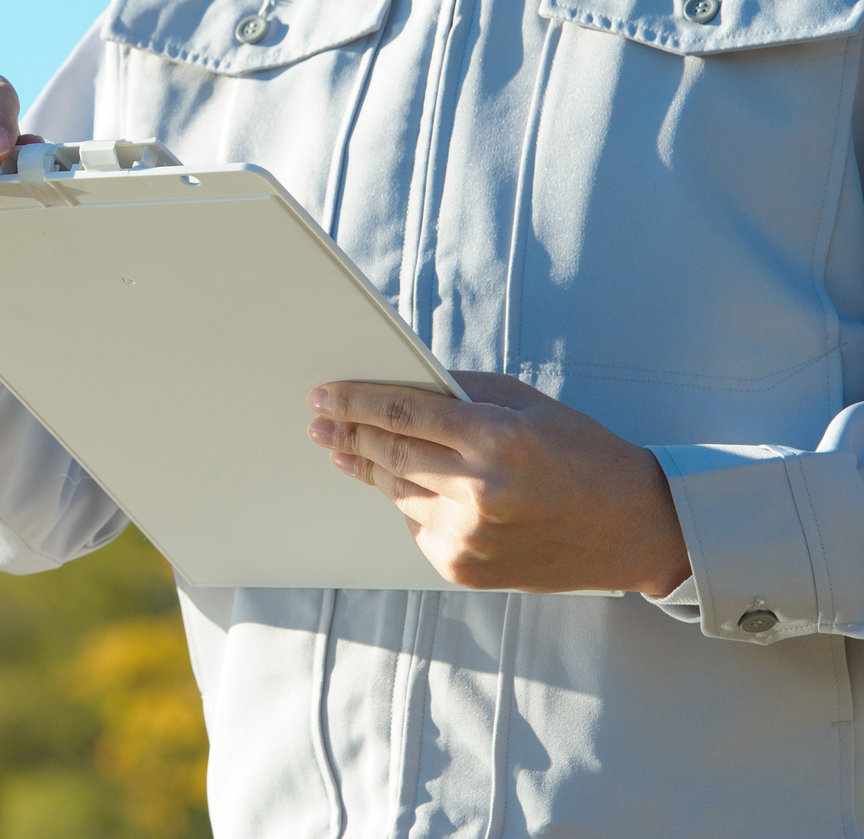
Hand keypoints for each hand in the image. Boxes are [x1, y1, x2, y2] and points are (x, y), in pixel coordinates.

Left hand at [306, 373, 690, 595]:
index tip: (323, 395)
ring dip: (369, 468)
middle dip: (347, 434)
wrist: (635, 527)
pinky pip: (418, 526)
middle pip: (389, 454)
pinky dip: (410, 503)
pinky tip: (409, 487)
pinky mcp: (466, 569)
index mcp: (495, 439)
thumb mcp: (525, 403)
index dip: (354, 402)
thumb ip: (459, 392)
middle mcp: (479, 491)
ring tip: (345, 449)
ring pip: (397, 492)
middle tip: (318, 423)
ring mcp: (471, 537)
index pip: (401, 413)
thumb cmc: (580, 452)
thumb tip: (396, 384)